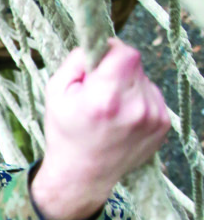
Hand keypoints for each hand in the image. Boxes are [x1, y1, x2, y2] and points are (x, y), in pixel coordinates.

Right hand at [30, 40, 169, 219]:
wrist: (83, 175)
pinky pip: (152, 96)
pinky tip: (123, 118)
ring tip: (111, 109)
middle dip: (117, 70)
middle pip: (135, 65)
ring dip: (129, 86)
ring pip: (144, 79)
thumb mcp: (55, 91)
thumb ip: (78, 59)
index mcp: (105, 99)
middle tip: (99, 91)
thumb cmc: (65, 131)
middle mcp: (135, 108)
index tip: (98, 65)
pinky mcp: (163, 126)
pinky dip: (138, 100)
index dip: (110, 53)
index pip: (125, 52)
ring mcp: (153, 119)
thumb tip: (100, 43)